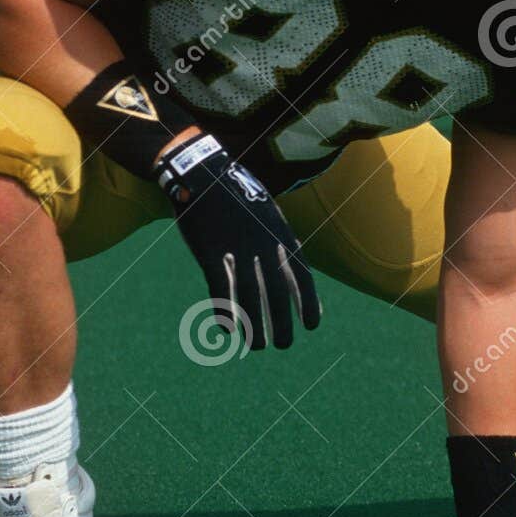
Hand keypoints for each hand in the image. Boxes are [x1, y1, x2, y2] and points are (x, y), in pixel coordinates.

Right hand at [154, 134, 319, 350]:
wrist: (203, 171)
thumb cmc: (237, 194)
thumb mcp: (268, 212)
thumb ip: (282, 241)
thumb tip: (295, 270)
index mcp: (280, 234)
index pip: (302, 275)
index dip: (309, 303)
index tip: (312, 325)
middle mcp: (263, 244)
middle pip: (278, 293)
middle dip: (283, 323)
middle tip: (283, 344)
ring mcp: (237, 249)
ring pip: (250, 298)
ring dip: (255, 326)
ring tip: (258, 345)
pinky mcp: (211, 253)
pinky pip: (220, 290)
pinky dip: (225, 312)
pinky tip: (227, 330)